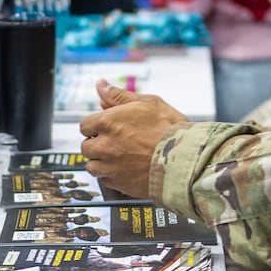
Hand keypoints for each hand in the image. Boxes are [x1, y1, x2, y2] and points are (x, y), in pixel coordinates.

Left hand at [79, 79, 187, 198]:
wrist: (186, 160)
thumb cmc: (170, 130)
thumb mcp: (148, 103)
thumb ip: (118, 95)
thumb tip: (101, 85)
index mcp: (107, 123)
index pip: (85, 125)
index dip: (96, 126)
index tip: (106, 128)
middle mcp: (104, 146)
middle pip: (86, 146)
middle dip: (97, 143)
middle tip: (115, 142)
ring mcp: (111, 167)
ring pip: (92, 166)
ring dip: (101, 161)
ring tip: (119, 157)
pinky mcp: (119, 184)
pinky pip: (105, 180)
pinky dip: (111, 176)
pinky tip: (126, 169)